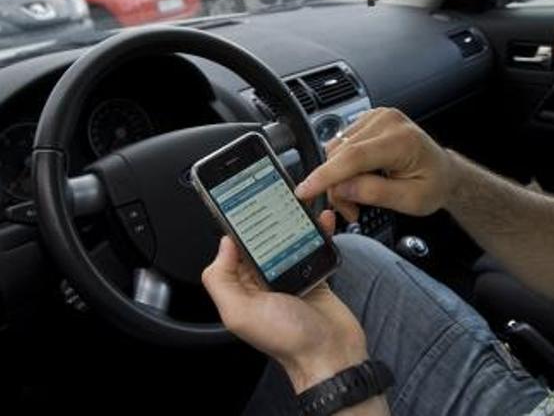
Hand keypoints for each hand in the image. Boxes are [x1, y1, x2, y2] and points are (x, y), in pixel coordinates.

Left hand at [201, 210, 367, 392]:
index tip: (243, 206)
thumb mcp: (240, 313)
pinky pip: (313, 247)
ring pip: (288, 240)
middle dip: (268, 219)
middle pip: (262, 241)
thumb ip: (221, 280)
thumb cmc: (288, 340)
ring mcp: (290, 277)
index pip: (234, 251)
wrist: (332, 354)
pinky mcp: (314, 275)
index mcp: (243, 288)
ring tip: (299, 204)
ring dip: (294, 222)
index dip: (237, 228)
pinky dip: (318, 232)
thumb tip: (223, 245)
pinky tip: (321, 220)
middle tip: (275, 197)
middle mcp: (264, 282)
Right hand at [295, 108, 456, 221]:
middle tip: (350, 211)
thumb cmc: (433, 185)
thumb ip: (374, 193)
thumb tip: (341, 189)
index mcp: (402, 140)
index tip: (305, 190)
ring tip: (357, 197)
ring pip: (336, 150)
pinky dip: (342, 166)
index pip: (353, 156)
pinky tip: (357, 179)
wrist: (443, 172)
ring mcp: (376, 118)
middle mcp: (387, 122)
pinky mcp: (367, 121)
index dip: (325, 175)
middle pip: (341, 154)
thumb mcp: (410, 200)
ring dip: (339, 178)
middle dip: (337, 187)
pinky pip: (341, 144)